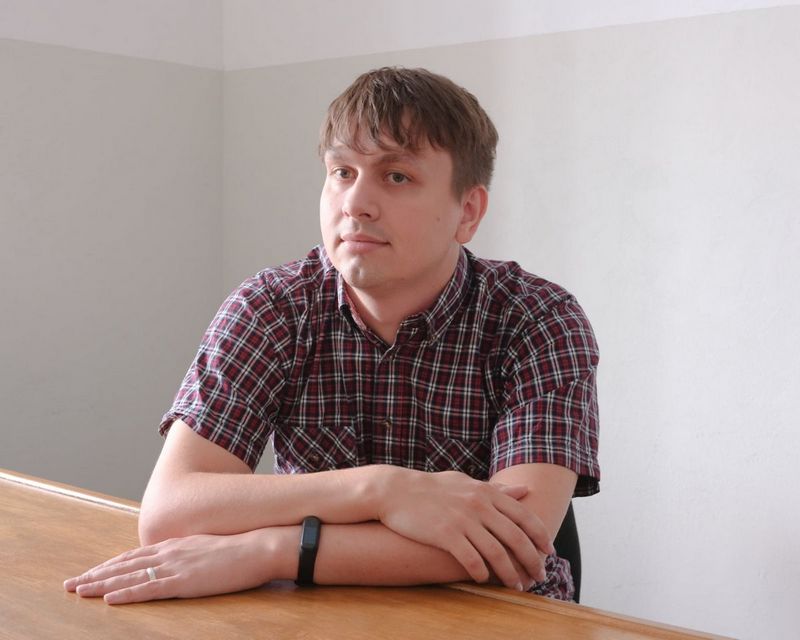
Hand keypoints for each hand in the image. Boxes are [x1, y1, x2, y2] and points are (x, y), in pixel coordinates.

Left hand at [64, 529, 282, 604]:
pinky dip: (125, 594)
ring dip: (100, 584)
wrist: (258, 547)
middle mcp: (169, 552)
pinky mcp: (182, 581)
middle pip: (124, 564)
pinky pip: (147, 589)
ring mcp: (174, 566)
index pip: (134, 556)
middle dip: (95, 574)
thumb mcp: (207, 548)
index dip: (110, 565)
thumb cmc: (239, 549)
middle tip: (71, 583)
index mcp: (175, 544)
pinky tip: (108, 599)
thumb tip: (178, 562)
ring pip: (128, 576)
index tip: (92, 572)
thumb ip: (188, 554)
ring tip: (78, 591)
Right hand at [376, 468, 554, 590]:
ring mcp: (462, 519)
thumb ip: (496, 489)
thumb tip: (524, 490)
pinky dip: (482, 572)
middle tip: (539, 576)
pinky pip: (471, 559)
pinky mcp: (445, 534)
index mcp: (486, 492)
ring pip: (497, 552)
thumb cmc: (432, 488)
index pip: (524, 516)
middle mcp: (479, 505)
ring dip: (510, 573)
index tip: (549, 552)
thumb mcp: (467, 483)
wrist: (396, 491)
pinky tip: (484, 580)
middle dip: (532, 559)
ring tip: (516, 586)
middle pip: (516, 537)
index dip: (541, 536)